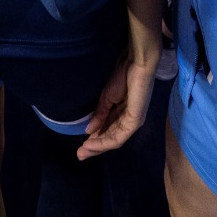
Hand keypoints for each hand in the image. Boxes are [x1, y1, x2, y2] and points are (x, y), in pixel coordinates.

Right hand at [80, 31, 160, 158]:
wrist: (136, 61)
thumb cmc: (124, 73)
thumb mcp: (107, 97)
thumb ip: (100, 114)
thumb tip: (89, 130)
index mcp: (124, 113)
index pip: (109, 130)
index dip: (95, 139)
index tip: (80, 146)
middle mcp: (130, 120)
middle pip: (111, 138)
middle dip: (95, 147)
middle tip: (79, 154)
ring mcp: (134, 121)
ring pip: (114, 140)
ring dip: (98, 147)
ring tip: (83, 151)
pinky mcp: (135, 120)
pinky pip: (119, 137)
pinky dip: (104, 142)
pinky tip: (93, 143)